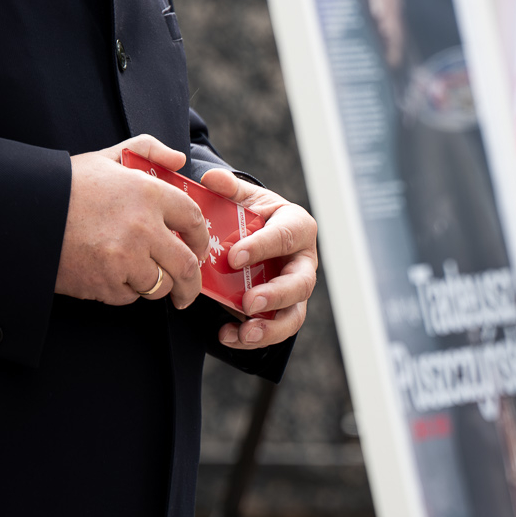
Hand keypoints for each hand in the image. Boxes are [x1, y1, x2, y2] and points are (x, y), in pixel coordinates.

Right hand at [55, 135, 209, 310]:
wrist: (26, 213)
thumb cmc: (68, 184)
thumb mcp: (108, 156)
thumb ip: (147, 149)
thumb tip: (178, 161)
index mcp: (147, 193)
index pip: (193, 220)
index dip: (201, 238)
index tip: (199, 248)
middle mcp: (142, 227)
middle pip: (186, 265)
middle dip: (192, 284)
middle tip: (188, 291)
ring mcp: (124, 258)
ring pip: (159, 285)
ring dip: (155, 286)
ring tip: (144, 279)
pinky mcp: (104, 282)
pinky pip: (129, 296)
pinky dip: (126, 291)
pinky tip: (113, 276)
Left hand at [199, 168, 317, 350]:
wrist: (259, 237)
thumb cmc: (254, 216)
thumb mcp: (244, 199)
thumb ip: (230, 189)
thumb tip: (211, 178)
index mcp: (297, 225)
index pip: (285, 236)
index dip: (262, 247)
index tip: (234, 257)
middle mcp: (304, 260)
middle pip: (300, 282)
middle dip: (276, 294)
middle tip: (248, 302)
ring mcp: (296, 289)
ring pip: (294, 314)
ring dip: (270, 326)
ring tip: (244, 332)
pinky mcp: (285, 310)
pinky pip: (277, 329)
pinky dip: (255, 337)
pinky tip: (229, 336)